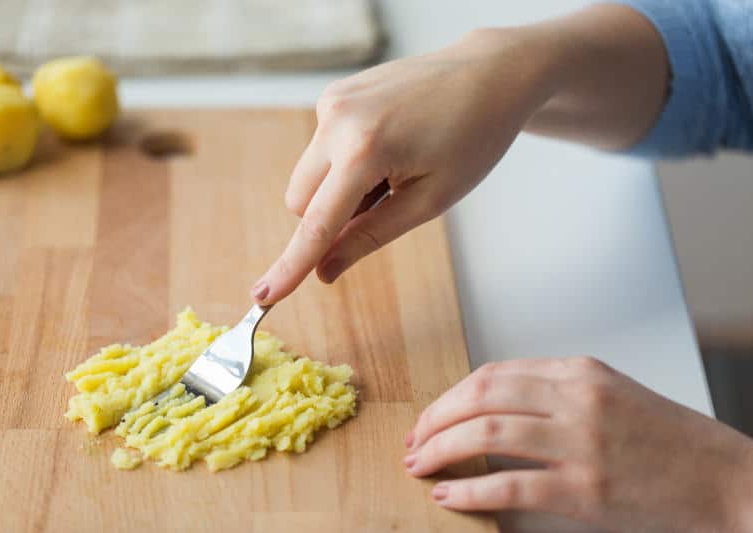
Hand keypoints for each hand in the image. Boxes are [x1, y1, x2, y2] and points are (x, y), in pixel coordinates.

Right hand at [250, 27, 557, 303]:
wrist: (489, 75)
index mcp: (364, 150)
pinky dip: (344, 162)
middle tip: (386, 201)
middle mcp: (336, 120)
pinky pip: (321, 149)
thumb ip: (370, 236)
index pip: (317, 224)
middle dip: (329, 218)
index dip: (290, 266)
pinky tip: (385, 145)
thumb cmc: (472, 138)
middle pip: (300, 202)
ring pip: (308, 177)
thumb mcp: (429, 199)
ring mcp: (332, 101)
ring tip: (392, 168)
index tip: (262, 297)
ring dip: (338, 190)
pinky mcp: (334, 94)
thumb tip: (325, 271)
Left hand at [404, 357, 752, 532]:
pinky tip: (450, 496)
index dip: (452, 396)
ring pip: (487, 432)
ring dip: (442, 449)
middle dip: (436, 419)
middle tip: (414, 441)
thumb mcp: (611, 395)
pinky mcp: (587, 489)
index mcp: (580, 372)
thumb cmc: (668, 441)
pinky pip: (511, 484)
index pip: (494, 374)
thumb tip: (494, 408)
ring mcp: (582, 442)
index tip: (431, 416)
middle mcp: (577, 398)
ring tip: (420, 465)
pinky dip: (471, 490)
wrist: (727, 479)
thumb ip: (556, 393)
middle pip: (481, 395)